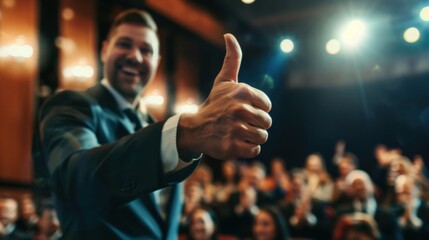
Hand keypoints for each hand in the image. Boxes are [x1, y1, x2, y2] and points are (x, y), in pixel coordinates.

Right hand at [178, 34, 271, 159]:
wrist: (195, 129)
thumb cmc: (214, 104)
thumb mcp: (224, 81)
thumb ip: (232, 59)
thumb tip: (229, 35)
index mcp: (243, 92)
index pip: (267, 106)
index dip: (257, 110)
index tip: (241, 110)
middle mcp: (240, 109)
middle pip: (266, 123)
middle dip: (255, 125)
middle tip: (238, 123)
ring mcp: (236, 129)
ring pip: (262, 137)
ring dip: (251, 137)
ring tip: (236, 132)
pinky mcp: (233, 147)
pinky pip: (254, 150)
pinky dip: (246, 149)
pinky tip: (234, 142)